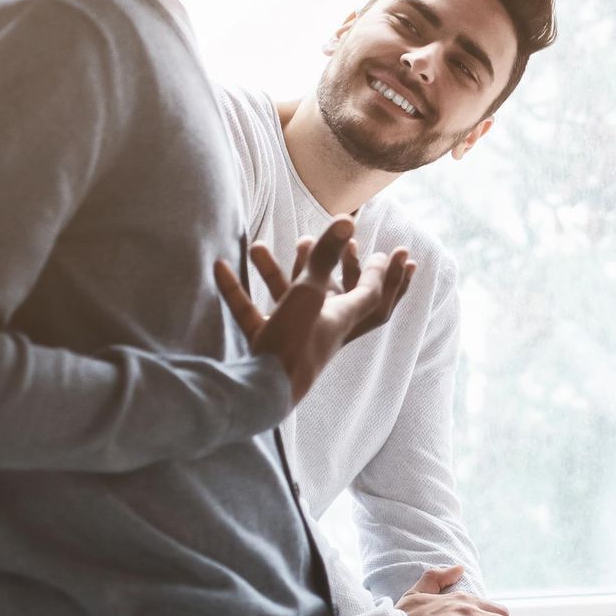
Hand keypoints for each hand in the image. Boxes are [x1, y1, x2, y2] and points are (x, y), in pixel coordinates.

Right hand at [214, 216, 414, 402]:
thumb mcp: (310, 294)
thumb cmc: (291, 344)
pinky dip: (238, 290)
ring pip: (293, 300)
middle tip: (353, 247)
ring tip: (284, 242)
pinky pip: (252, 313)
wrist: (257, 396)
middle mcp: (323, 330)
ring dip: (288, 271)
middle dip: (349, 271)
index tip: (395, 253)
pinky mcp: (263, 345)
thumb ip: (325, 258)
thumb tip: (347, 219)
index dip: (383, 273)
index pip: (372, 295)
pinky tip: (220, 267)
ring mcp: (292, 339)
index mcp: (342, 320)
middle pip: (343, 299)